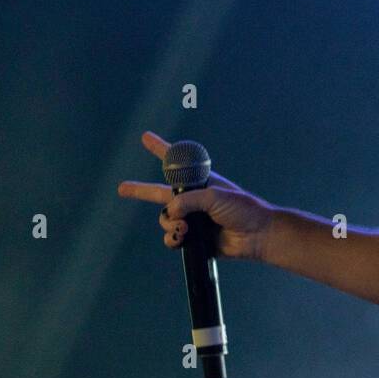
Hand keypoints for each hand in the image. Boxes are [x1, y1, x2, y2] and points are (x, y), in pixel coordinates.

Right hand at [117, 131, 277, 260]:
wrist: (257, 235)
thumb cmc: (242, 209)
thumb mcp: (214, 196)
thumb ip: (187, 201)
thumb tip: (169, 213)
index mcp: (200, 183)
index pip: (176, 163)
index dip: (160, 149)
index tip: (146, 137)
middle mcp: (193, 200)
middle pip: (160, 194)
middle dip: (140, 191)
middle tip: (121, 188)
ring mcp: (192, 220)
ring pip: (165, 220)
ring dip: (169, 224)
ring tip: (184, 228)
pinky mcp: (193, 240)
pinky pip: (172, 239)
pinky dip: (173, 239)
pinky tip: (182, 238)